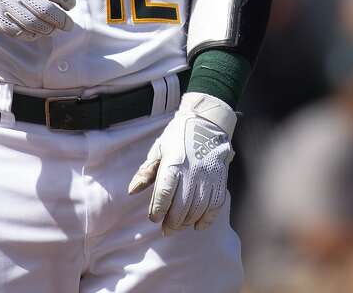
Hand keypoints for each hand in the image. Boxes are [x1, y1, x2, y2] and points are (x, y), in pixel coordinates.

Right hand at [0, 0, 75, 39]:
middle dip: (61, 20)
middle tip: (69, 25)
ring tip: (54, 29)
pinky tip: (38, 33)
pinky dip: (31, 35)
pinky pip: (16, 32)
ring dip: (48, 30)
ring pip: (32, 23)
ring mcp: (2, 3)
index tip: (71, 4)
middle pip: (44, 9)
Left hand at [128, 92, 236, 233]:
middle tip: (166, 229)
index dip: (158, 210)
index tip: (154, 218)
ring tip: (179, 226)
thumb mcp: (159, 149)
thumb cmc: (178, 136)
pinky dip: (207, 219)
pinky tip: (198, 225)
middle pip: (181, 206)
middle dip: (172, 222)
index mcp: (173, 164)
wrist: (206, 123)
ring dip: (187, 222)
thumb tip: (132, 191)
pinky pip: (215, 205)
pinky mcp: (220, 179)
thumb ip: (146, 171)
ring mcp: (208, 177)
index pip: (164, 194)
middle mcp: (192, 172)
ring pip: (198, 209)